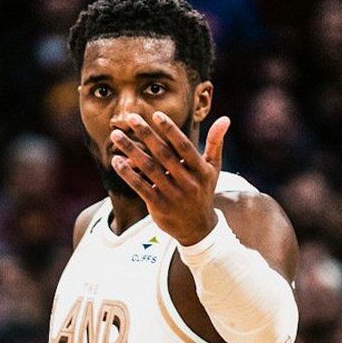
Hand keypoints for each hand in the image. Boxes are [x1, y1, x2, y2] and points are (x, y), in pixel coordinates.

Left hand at [110, 111, 229, 245]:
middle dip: (146, 134)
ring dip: (131, 151)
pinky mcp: (158, 206)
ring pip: (149, 169)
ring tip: (116, 136)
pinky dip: (128, 174)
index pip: (184, 147)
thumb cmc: (203, 190)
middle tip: (131, 117)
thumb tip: (225, 118)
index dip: (170, 130)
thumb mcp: (213, 168)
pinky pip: (141, 187)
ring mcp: (172, 195)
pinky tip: (117, 161)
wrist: (198, 228)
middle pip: (163, 155)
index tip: (156, 114)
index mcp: (200, 170)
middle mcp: (187, 182)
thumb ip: (216, 143)